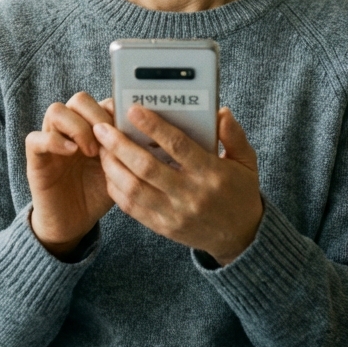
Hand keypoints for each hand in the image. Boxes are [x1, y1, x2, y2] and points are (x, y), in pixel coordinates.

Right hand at [26, 93, 115, 257]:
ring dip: (77, 127)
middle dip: (97, 115)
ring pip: (56, 110)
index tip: (129, 131)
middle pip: (79, 99)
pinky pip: (36, 138)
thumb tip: (150, 131)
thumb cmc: (97, 194)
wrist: (74, 223)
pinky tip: (72, 153)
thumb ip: (128, 149)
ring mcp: (51, 140)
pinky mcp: (36, 158)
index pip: (103, 101)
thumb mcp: (119, 169)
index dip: (117, 110)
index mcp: (93, 128)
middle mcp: (71, 129)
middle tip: (109, 140)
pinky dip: (54, 141)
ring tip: (91, 151)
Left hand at [93, 106, 262, 265]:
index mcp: (211, 173)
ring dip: (112, 166)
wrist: (240, 237)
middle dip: (120, 145)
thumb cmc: (240, 192)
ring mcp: (175, 214)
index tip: (133, 109)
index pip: (178, 146)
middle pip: (147, 168)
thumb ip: (234, 135)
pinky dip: (117, 189)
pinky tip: (109, 172)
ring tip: (101, 147)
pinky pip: (132, 208)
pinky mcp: (163, 227)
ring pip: (134, 189)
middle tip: (102, 127)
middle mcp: (191, 195)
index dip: (154, 126)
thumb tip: (221, 112)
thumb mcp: (246, 161)